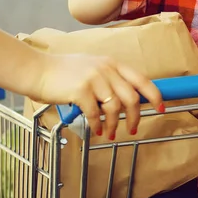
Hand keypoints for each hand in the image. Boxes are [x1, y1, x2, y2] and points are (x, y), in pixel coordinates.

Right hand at [34, 53, 163, 137]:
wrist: (37, 70)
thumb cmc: (62, 72)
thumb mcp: (91, 67)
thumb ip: (109, 78)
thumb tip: (126, 98)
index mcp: (112, 63)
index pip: (142, 79)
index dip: (154, 95)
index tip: (160, 108)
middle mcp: (106, 69)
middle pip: (132, 98)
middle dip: (135, 117)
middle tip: (132, 129)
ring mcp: (94, 79)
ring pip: (115, 108)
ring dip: (115, 125)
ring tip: (110, 134)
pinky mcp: (81, 91)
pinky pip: (96, 114)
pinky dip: (98, 125)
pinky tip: (95, 130)